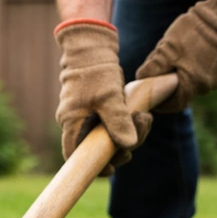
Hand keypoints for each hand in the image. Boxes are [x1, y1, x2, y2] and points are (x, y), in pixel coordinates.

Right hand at [55, 20, 152, 172]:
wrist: (91, 47)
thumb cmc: (96, 71)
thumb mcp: (110, 97)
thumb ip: (118, 122)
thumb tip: (129, 145)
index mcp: (71, 123)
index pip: (74, 156)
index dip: (91, 168)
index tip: (112, 169)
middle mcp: (75, 123)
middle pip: (94, 150)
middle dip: (119, 149)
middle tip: (137, 141)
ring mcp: (84, 117)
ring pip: (105, 138)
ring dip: (127, 135)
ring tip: (145, 119)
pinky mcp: (95, 110)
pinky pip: (109, 126)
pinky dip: (124, 125)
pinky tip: (138, 116)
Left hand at [136, 0, 216, 112]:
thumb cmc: (195, 32)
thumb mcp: (166, 48)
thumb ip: (153, 68)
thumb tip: (141, 79)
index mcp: (190, 85)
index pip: (173, 105)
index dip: (161, 103)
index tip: (152, 98)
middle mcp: (205, 87)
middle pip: (183, 93)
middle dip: (171, 87)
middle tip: (162, 74)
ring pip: (194, 83)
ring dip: (184, 76)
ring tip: (178, 59)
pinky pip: (205, 74)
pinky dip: (196, 69)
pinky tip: (193, 54)